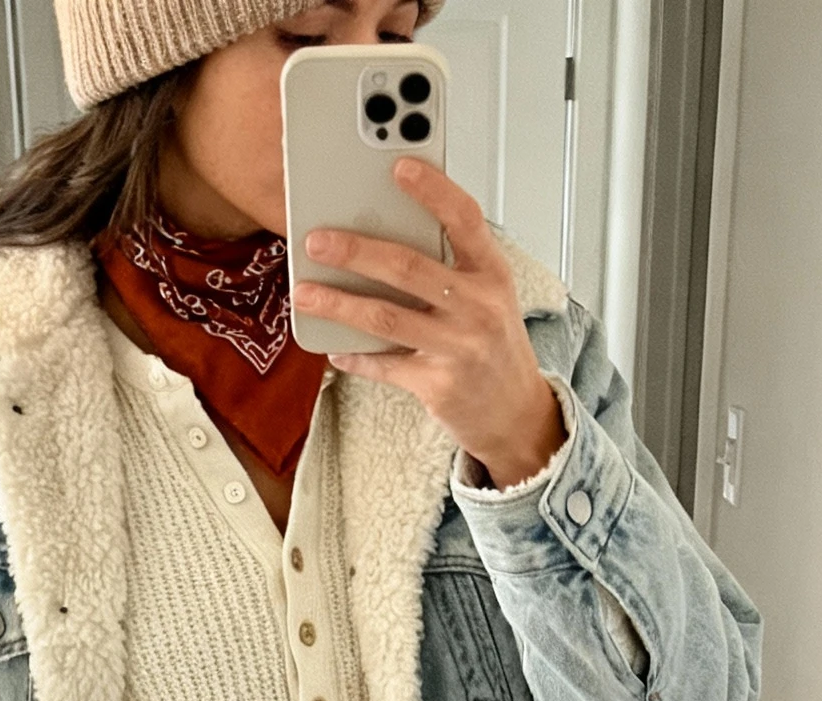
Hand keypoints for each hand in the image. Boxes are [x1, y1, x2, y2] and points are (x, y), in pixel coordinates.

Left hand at [294, 161, 567, 490]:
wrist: (516, 412)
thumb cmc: (493, 344)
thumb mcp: (488, 295)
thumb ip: (449, 265)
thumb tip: (384, 231)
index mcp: (492, 273)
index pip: (464, 219)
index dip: (433, 190)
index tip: (398, 166)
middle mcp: (478, 308)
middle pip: (408, 267)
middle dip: (356, 251)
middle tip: (316, 240)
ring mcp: (459, 348)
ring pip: (386, 317)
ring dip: (339, 303)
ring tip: (306, 293)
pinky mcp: (438, 386)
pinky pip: (385, 364)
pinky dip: (355, 355)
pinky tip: (333, 346)